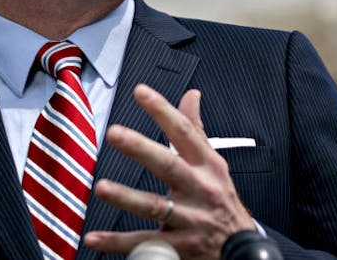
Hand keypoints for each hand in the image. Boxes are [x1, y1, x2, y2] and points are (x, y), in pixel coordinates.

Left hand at [83, 85, 255, 259]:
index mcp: (207, 165)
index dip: (163, 111)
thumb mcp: (214, 163)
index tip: (140, 92)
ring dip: (127, 198)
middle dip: (141, 149)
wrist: (243, 247)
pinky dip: (118, 243)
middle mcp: (200, 189)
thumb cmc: (221, 199)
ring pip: (156, 207)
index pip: (184, 132)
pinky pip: (146, 244)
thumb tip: (191, 94)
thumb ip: (196, 130)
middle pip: (169, 166)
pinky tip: (93, 238)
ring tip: (101, 188)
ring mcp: (191, 219)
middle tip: (114, 133)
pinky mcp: (181, 247)